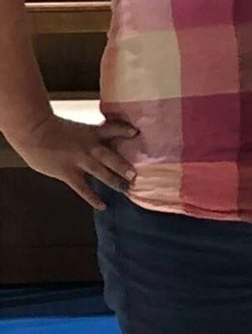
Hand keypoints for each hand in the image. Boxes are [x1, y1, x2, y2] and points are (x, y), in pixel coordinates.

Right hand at [9, 114, 131, 210]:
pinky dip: (93, 198)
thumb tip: (94, 145)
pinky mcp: (69, 173)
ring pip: (102, 173)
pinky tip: (103, 206)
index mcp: (91, 132)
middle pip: (112, 157)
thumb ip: (85, 137)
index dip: (124, 130)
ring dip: (115, 181)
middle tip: (137, 175)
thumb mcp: (73, 128)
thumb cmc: (49, 127)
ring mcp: (80, 161)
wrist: (33, 131)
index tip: (136, 133)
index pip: (113, 129)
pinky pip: (83, 188)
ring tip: (128, 189)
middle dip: (125, 166)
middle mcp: (90, 147)